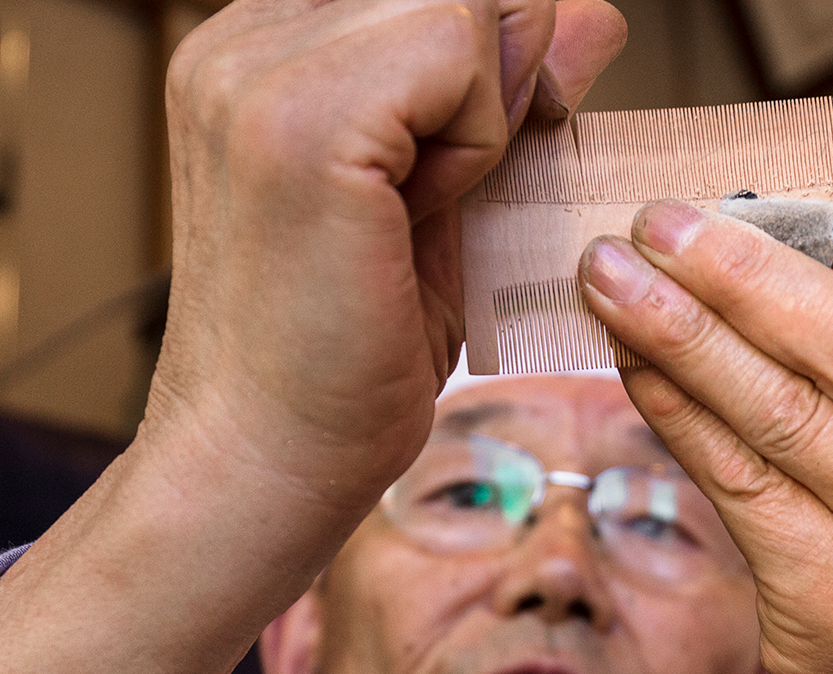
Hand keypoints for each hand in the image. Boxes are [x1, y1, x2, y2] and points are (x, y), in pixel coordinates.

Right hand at [153, 0, 624, 507]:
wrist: (262, 468)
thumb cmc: (342, 362)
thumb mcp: (448, 200)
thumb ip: (504, 95)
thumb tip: (590, 12)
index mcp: (260, 48)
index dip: (481, 62)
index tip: (444, 169)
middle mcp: (242, 36)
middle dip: (493, 72)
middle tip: (436, 194)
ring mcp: (257, 67)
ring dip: (483, 106)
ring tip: (414, 211)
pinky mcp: (300, 116)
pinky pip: (458, 43)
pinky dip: (477, 135)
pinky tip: (414, 217)